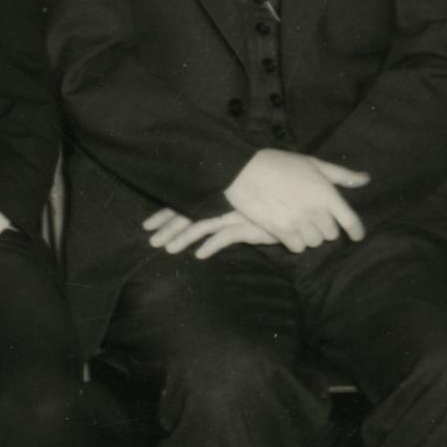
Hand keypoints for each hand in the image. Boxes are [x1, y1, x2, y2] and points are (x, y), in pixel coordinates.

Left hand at [143, 204, 281, 258]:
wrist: (299, 199)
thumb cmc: (268, 199)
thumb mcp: (240, 200)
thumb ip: (223, 205)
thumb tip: (203, 215)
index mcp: (216, 192)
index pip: (183, 202)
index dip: (165, 213)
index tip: (148, 224)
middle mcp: (221, 200)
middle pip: (187, 212)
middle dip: (167, 226)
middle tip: (150, 239)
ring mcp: (234, 211)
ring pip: (201, 224)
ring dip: (183, 237)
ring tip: (167, 249)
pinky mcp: (249, 224)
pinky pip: (225, 236)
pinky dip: (211, 245)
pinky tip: (199, 255)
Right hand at [222, 151, 369, 251]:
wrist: (244, 168)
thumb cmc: (280, 163)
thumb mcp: (312, 163)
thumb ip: (341, 174)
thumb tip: (366, 179)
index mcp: (326, 193)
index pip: (351, 221)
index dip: (356, 231)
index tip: (355, 236)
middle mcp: (315, 210)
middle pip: (331, 234)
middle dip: (324, 228)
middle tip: (313, 219)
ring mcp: (298, 221)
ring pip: (314, 242)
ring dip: (309, 236)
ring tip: (299, 224)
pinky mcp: (280, 230)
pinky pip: (297, 247)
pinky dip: (294, 242)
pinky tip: (287, 230)